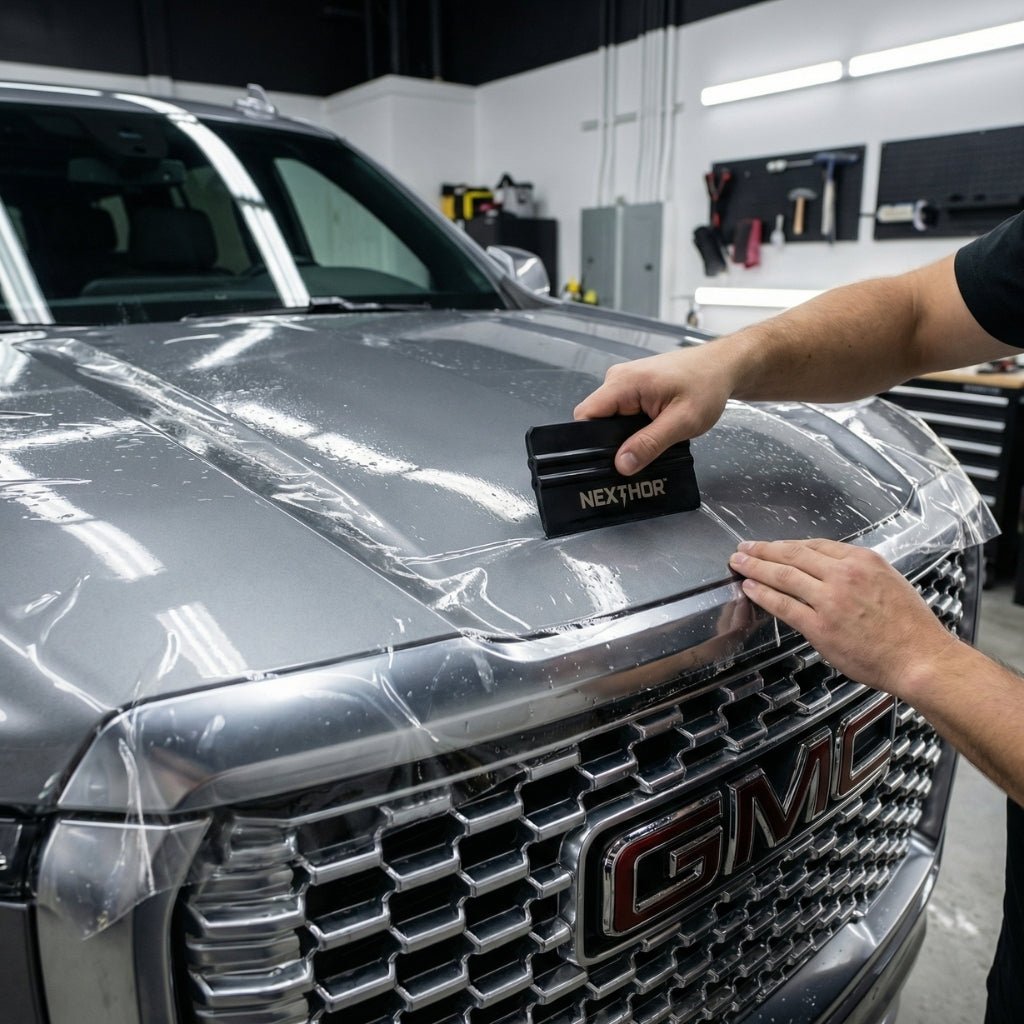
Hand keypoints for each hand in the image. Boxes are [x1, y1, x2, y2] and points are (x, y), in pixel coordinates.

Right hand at [574, 345, 735, 474]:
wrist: (724, 366)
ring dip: (623, 438)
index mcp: (623, 383)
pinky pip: (622, 415)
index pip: (586, 415)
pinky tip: (647, 440)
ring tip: (641, 455)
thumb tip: (621, 464)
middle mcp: (618, 380)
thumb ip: (650, 444)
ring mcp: (625, 384)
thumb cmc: (707, 385)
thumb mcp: (682, 421)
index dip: (587, 441)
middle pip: (596, 420)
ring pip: (610, 420)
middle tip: (627, 467)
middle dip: (608, 444)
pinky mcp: (634, 390)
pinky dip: (632, 430)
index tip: (599, 464)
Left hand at [727, 538, 957, 696]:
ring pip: (783, 576)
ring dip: (756, 567)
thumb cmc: (911, 629)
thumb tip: (830, 572)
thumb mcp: (889, 583)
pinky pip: (783, 605)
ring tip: (739, 563)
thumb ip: (858, 575)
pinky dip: (763, 595)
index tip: (774, 545)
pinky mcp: (820, 626)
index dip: (788, 544)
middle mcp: (844, 575)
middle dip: (764, 550)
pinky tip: (751, 588)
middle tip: (745, 548)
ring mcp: (830, 600)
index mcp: (863, 561)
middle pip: (793, 555)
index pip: (815, 544)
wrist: (921, 659)